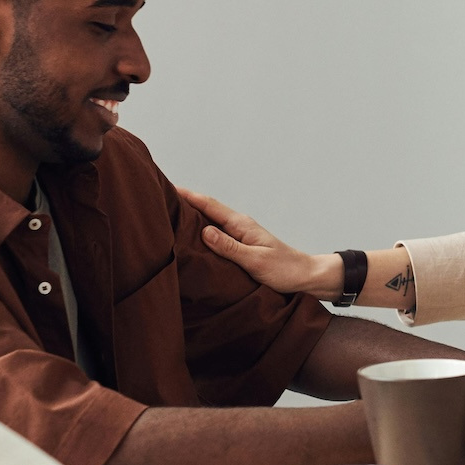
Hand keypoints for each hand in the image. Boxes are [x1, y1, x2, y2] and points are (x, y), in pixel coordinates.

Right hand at [179, 188, 338, 297]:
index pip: (209, 206)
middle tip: (159, 197)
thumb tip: (204, 231)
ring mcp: (240, 235)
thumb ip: (230, 247)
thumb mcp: (255, 261)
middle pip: (207, 209)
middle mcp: (239, 226)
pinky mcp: (241, 245)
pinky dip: (201, 230)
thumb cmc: (284, 270)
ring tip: (168, 213)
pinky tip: (191, 235)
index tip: (166, 186)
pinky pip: (216, 233)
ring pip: (210, 221)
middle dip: (184, 202)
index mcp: (241, 225)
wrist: (305, 277)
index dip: (188, 196)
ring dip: (191, 216)